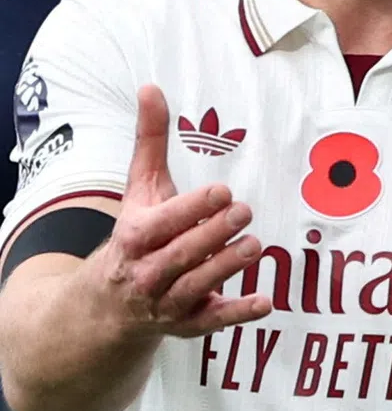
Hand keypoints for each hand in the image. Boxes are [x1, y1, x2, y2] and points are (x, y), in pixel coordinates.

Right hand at [92, 85, 270, 338]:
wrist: (106, 305)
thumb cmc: (135, 234)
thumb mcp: (139, 189)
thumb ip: (149, 141)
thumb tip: (151, 87)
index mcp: (136, 236)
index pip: (164, 222)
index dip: (193, 208)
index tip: (223, 191)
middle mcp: (148, 272)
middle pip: (183, 253)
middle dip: (213, 234)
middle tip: (245, 211)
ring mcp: (167, 301)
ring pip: (197, 286)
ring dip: (226, 267)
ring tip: (255, 244)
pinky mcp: (188, 323)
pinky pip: (212, 321)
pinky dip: (238, 313)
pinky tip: (266, 301)